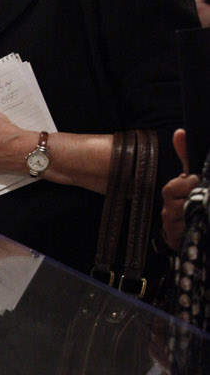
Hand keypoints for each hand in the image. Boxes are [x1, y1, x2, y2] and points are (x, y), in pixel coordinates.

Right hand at [161, 127, 198, 249]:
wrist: (204, 225)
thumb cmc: (198, 198)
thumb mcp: (194, 176)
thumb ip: (186, 155)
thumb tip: (179, 133)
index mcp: (173, 194)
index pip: (170, 189)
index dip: (184, 185)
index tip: (196, 181)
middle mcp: (169, 211)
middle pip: (172, 207)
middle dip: (189, 202)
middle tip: (201, 198)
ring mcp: (172, 228)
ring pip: (177, 222)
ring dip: (193, 217)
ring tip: (202, 212)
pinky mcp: (176, 242)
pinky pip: (179, 237)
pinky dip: (192, 231)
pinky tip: (200, 226)